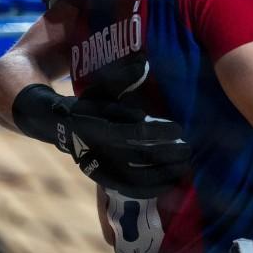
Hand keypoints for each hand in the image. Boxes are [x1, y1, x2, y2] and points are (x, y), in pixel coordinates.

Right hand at [52, 91, 190, 198]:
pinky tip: (171, 183)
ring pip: (135, 179)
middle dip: (167, 155)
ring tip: (185, 166)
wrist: (63, 127)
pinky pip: (129, 191)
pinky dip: (152, 190)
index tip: (179, 129)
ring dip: (163, 174)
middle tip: (188, 149)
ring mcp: (100, 169)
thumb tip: (143, 61)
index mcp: (99, 126)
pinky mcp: (104, 181)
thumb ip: (122, 78)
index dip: (158, 133)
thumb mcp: (101, 87)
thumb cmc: (90, 104)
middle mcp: (98, 151)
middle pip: (139, 158)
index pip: (133, 133)